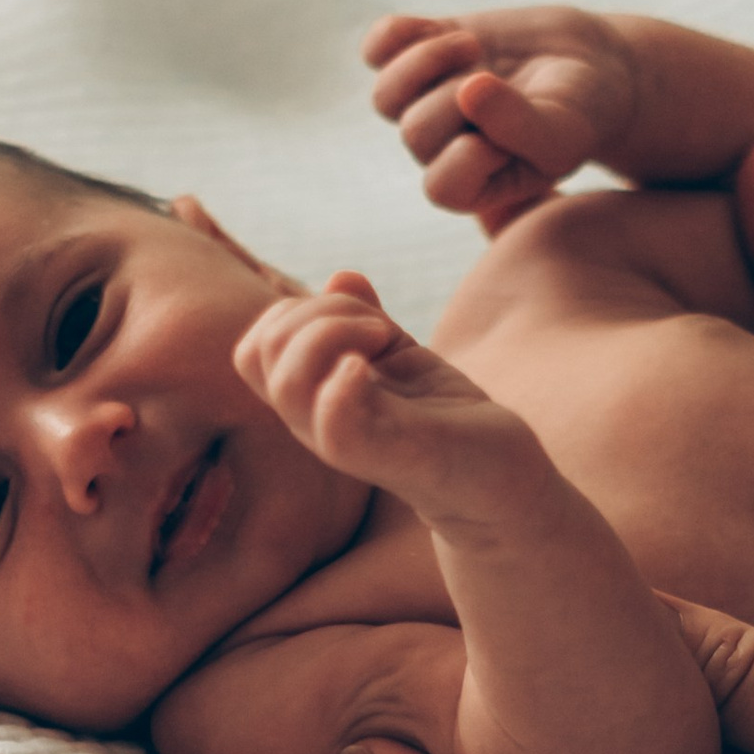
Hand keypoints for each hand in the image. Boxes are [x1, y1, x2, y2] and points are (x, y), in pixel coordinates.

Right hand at [234, 275, 548, 529]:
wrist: (499, 477)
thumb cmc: (446, 421)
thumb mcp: (400, 355)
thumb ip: (364, 318)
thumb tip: (341, 276)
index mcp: (312, 397)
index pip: (255, 346)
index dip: (293, 312)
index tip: (359, 318)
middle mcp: (314, 423)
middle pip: (257, 352)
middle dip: (315, 312)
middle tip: (379, 326)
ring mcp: (343, 443)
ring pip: (285, 380)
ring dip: (333, 334)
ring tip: (384, 339)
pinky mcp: (384, 457)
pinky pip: (332, 423)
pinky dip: (347, 380)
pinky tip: (378, 367)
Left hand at [365, 5, 642, 232]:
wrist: (589, 65)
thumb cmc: (581, 111)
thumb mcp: (565, 130)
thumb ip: (522, 127)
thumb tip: (468, 89)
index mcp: (475, 185)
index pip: (442, 186)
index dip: (471, 152)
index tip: (512, 127)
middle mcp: (443, 149)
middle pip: (416, 134)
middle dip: (455, 98)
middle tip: (497, 76)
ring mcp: (429, 101)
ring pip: (386, 96)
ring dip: (426, 62)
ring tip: (472, 46)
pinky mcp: (424, 54)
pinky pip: (377, 48)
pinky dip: (398, 33)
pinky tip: (440, 27)